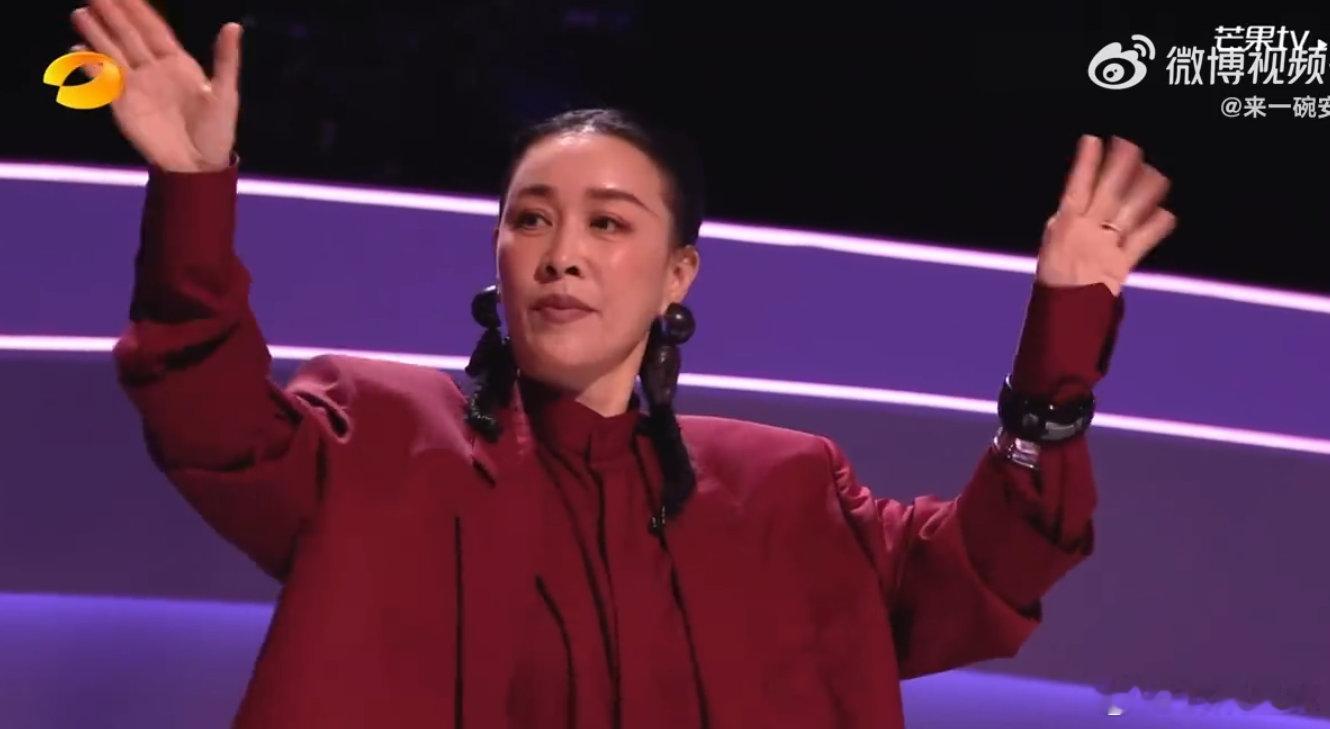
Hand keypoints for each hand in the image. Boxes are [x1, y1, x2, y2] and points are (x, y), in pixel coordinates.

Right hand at [70, 0, 241, 172]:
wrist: (197, 167)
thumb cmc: (217, 132)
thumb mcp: (225, 93)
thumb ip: (226, 59)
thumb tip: (233, 26)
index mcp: (179, 65)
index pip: (154, 30)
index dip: (139, 11)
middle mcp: (155, 71)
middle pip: (129, 37)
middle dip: (113, 16)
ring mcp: (137, 86)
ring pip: (113, 53)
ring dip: (97, 35)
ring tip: (80, 14)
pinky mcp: (123, 105)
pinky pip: (103, 81)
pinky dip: (90, 66)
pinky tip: (77, 51)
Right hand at [1036, 135, 1176, 295]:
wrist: (1060, 317)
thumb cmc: (1054, 280)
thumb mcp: (1051, 245)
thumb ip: (1068, 222)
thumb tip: (1075, 201)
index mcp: (1064, 225)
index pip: (1076, 186)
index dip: (1086, 162)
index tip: (1093, 139)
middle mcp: (1086, 232)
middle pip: (1108, 191)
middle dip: (1120, 166)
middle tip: (1132, 145)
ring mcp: (1106, 247)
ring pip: (1129, 211)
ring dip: (1145, 190)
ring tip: (1157, 174)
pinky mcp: (1122, 265)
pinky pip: (1143, 240)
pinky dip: (1157, 226)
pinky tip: (1167, 214)